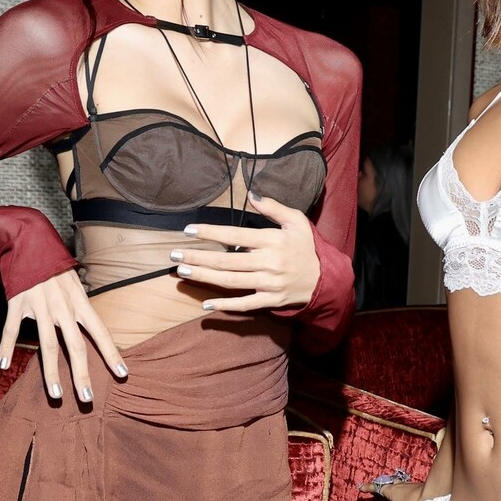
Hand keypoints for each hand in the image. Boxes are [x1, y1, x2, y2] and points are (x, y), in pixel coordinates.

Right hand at [0, 267, 126, 403]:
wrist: (29, 240)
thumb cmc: (54, 267)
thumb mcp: (75, 284)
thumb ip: (80, 308)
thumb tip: (94, 330)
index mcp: (79, 302)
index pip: (100, 332)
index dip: (112, 353)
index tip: (123, 374)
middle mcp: (63, 306)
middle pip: (75, 345)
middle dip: (82, 374)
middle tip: (88, 400)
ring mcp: (39, 305)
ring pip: (47, 344)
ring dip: (51, 372)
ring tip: (55, 394)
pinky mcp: (17, 302)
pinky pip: (12, 328)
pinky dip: (7, 346)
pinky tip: (4, 365)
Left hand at [169, 192, 319, 313]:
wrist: (325, 279)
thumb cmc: (307, 248)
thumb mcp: (296, 222)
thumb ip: (274, 208)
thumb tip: (252, 194)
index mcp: (272, 241)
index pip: (235, 234)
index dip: (211, 232)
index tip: (189, 230)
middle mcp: (268, 263)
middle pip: (226, 260)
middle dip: (198, 257)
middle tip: (175, 255)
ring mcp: (268, 284)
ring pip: (230, 281)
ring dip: (204, 276)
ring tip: (183, 271)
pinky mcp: (270, 300)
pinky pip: (245, 304)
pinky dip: (225, 306)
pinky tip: (206, 305)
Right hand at [362, 473, 425, 500]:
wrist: (433, 496)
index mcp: (390, 490)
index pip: (376, 488)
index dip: (368, 488)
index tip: (361, 488)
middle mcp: (400, 486)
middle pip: (388, 485)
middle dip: (382, 487)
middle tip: (378, 490)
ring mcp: (411, 487)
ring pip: (399, 487)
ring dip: (395, 490)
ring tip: (393, 494)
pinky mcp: (420, 490)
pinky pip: (409, 490)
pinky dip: (405, 493)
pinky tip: (409, 498)